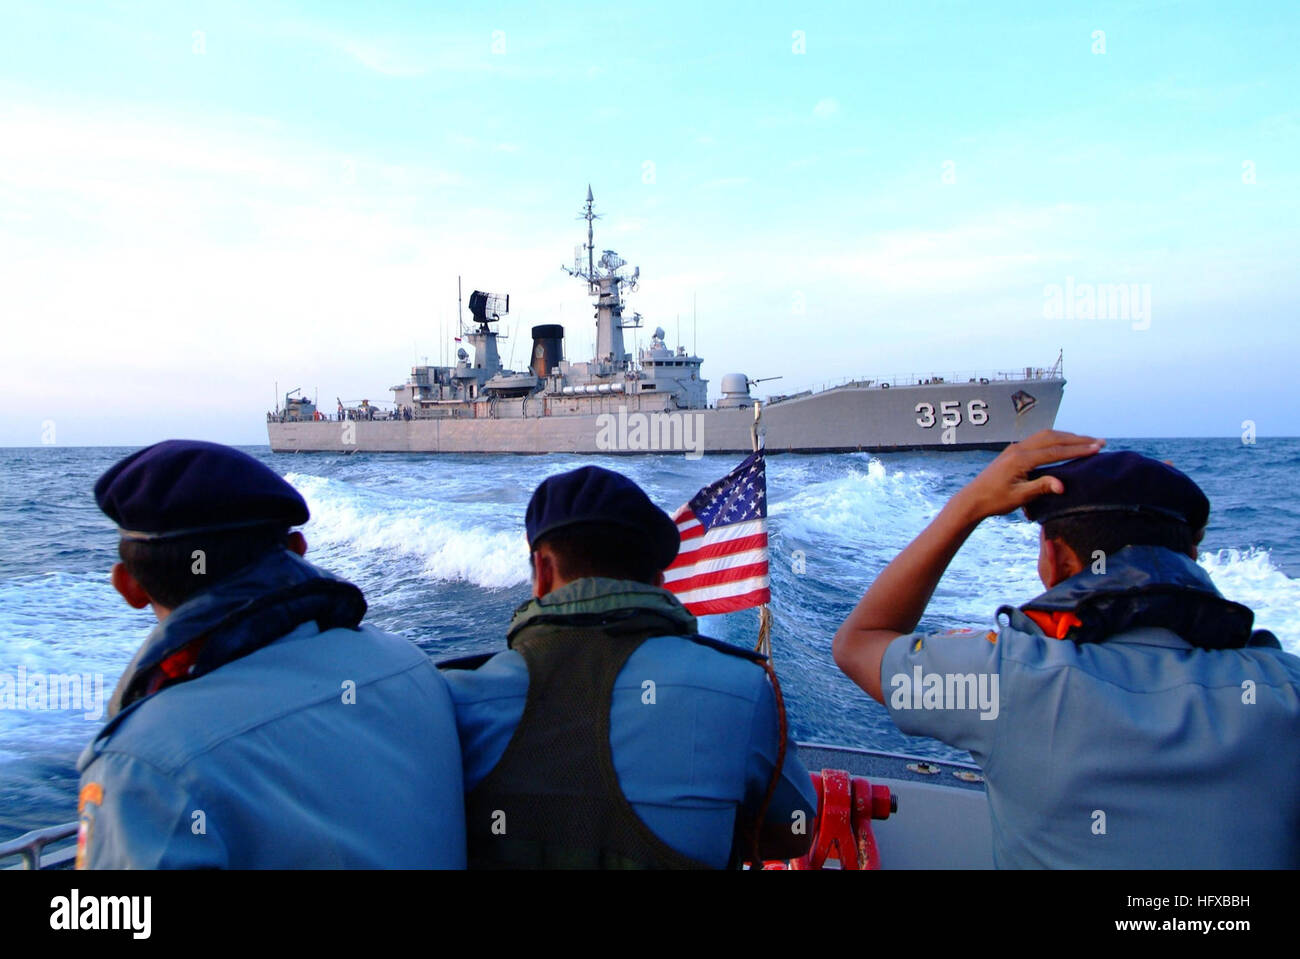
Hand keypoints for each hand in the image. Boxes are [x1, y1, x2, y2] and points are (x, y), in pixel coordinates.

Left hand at [953, 430, 1104, 521]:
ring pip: (1046, 436)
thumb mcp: (1019, 497)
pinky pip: (1038, 440)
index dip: (1078, 449)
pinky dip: (1056, 440)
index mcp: (1021, 459)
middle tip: (1100, 442)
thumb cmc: (995, 500)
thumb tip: (1062, 485)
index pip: (1055, 451)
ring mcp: (1015, 448)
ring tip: (1087, 441)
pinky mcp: (1014, 452)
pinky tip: (1064, 444)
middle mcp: (1019, 449)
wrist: (973, 498)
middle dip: (1078, 439)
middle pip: (1053, 438)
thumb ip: (1041, 488)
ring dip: (1067, 437)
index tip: (1097, 448)